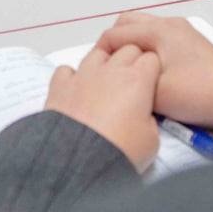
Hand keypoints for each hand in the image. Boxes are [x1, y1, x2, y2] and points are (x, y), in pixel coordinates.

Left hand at [45, 45, 160, 171]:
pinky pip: (66, 70)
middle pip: (127, 49)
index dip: (152, 70)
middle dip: (132, 61)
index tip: (151, 84)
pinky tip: (76, 90)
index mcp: (138, 80)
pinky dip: (72, 77)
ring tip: (105, 84)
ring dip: (104, 63)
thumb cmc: (121, 150)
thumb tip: (140, 115)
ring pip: (97, 53)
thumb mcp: (152, 141)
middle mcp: (111, 70)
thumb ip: (149, 119)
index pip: (151, 58)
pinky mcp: (60, 86)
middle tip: (132, 83)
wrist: (81, 162)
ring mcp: (83, 75)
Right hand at [96, 13, 212, 130]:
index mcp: (159, 30)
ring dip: (131, 48)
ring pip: (144, 32)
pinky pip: (159, 41)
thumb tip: (114, 76)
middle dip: (114, 45)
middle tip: (109, 71)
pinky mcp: (191, 46)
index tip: (96, 74)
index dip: (100, 53)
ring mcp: (183, 33)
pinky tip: (147, 75)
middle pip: (128, 24)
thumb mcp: (154, 92)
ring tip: (127, 74)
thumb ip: (127, 79)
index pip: (115, 33)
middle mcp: (170, 25)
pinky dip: (146, 52)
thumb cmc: (200, 94)